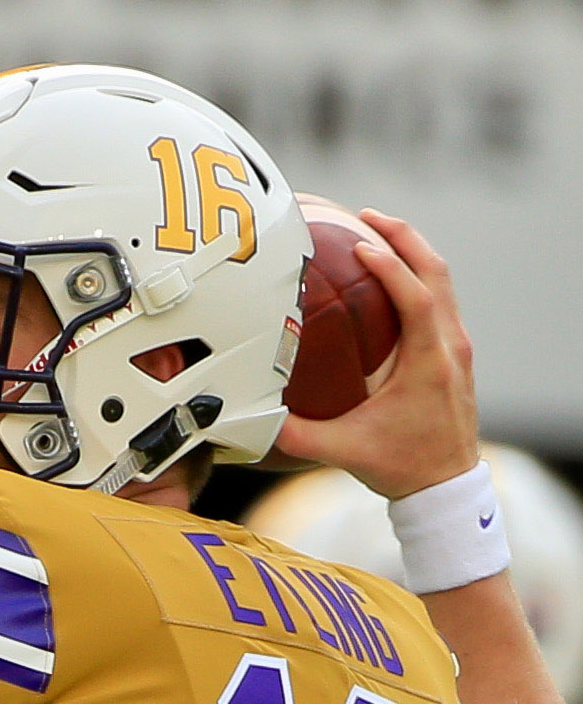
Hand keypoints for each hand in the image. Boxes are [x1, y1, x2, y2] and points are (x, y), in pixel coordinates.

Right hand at [275, 210, 478, 498]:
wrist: (446, 485)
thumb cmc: (399, 466)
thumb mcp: (342, 451)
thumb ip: (294, 434)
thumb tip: (246, 416)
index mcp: (429, 364)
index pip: (417, 300)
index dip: (392, 269)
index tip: (361, 246)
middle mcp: (451, 347)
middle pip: (438, 274)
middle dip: (405, 239)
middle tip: (367, 217)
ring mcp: (458, 347)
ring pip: (444, 281)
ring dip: (413, 251)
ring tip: (376, 231)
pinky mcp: (455, 352)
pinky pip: (440, 298)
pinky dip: (416, 275)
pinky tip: (388, 272)